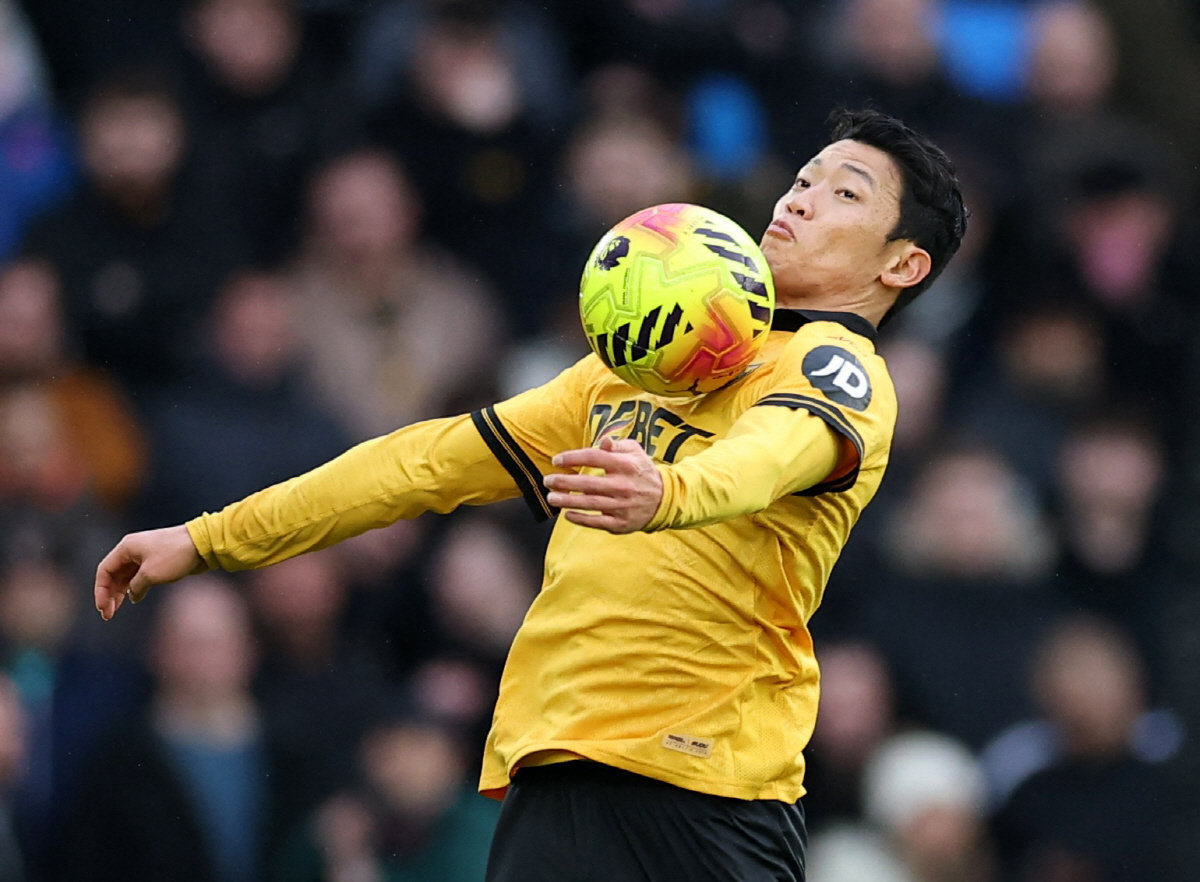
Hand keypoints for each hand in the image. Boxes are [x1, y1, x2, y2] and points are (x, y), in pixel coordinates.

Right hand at [94, 525, 203, 619]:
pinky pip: (138, 576)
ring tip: (116, 610)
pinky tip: (134, 599)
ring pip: (125, 576)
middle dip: (109, 594)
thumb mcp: (150, 575)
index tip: (103, 608)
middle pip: (113, 574)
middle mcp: (133, 550)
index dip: (101, 591)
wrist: (202, 543)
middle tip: (108, 614)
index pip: (104, 570)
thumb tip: (133, 595)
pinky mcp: (157, 561)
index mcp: (126, 548)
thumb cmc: (175, 555)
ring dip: (120, 593)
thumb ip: (135, 587)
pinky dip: (134, 588)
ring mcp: (144, 555)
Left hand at [544, 436, 663, 532]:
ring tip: (551, 498)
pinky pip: (597, 522)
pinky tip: (567, 514)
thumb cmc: (642, 472)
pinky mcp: (621, 523)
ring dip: (567, 501)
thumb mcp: (635, 452)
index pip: (593, 457)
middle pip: (588, 483)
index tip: (556, 460)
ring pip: (589, 504)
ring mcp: (622, 506)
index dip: (572, 458)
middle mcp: (623, 485)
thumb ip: (616, 446)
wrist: (665, 500)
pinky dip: (580, 519)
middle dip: (563, 482)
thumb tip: (603, 441)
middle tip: (547, 481)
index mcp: (625, 465)